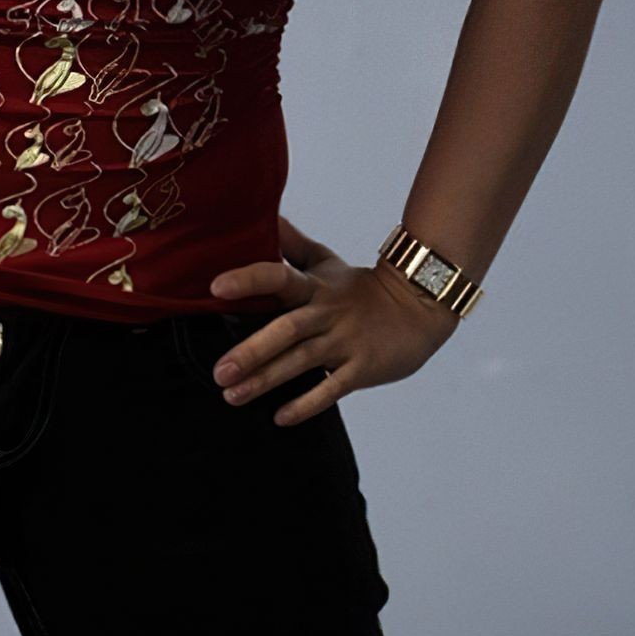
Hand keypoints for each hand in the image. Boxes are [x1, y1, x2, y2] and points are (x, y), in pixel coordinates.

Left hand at [207, 212, 460, 425]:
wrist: (418, 308)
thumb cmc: (361, 288)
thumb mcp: (327, 261)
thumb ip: (293, 245)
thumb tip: (265, 218)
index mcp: (315, 287)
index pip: (278, 277)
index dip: (249, 280)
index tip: (215, 288)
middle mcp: (327, 314)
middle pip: (287, 330)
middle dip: (251, 352)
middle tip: (219, 371)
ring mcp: (345, 342)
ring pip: (302, 362)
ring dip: (266, 380)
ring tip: (232, 395)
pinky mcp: (362, 369)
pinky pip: (331, 389)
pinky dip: (306, 404)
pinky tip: (280, 417)